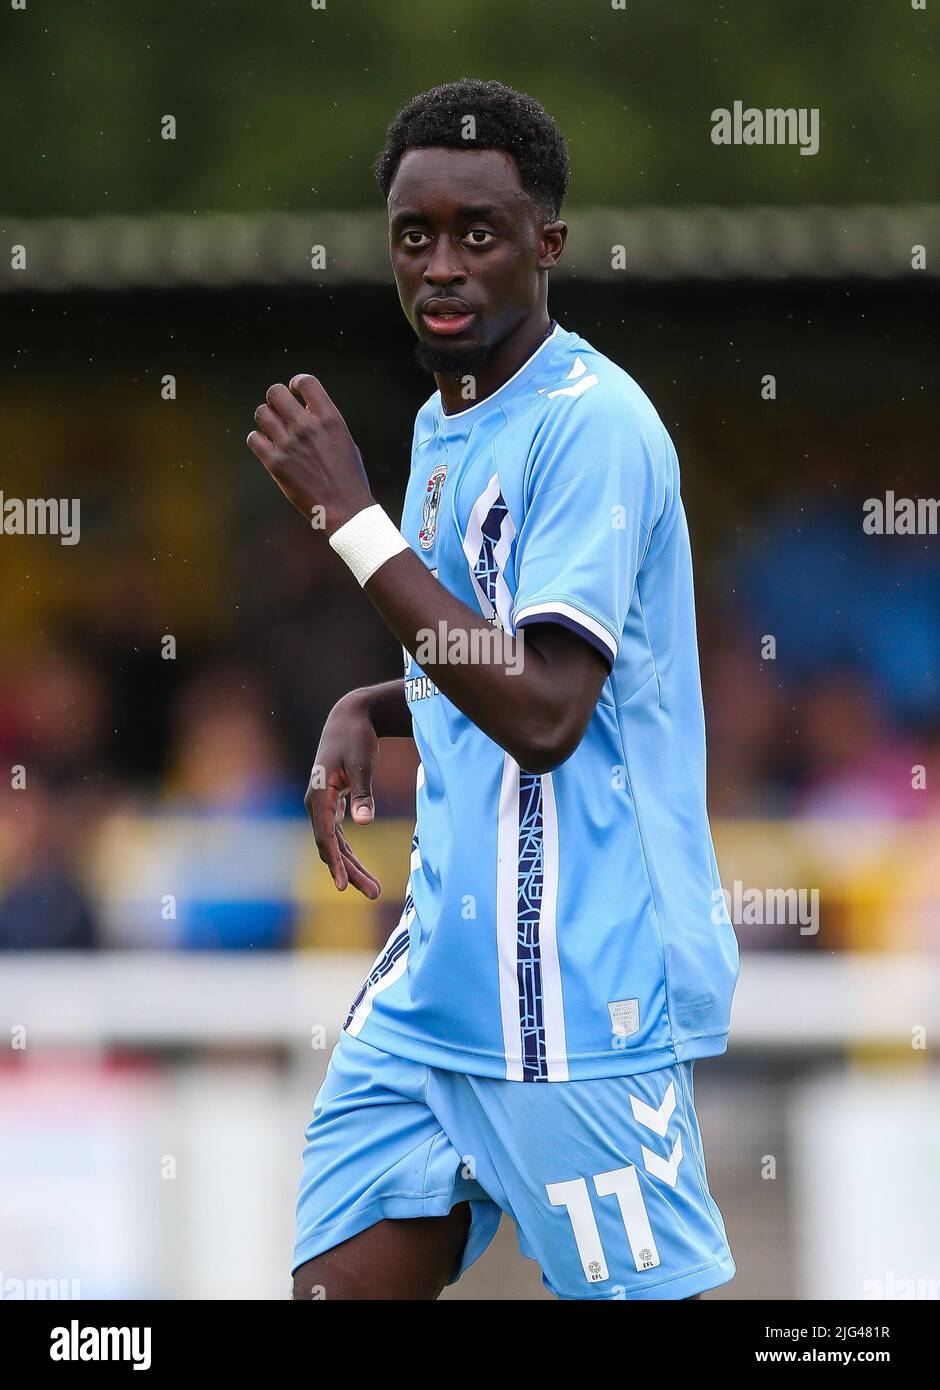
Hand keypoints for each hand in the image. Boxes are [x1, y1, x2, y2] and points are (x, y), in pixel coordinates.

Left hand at [247, 374, 373, 534]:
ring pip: (261, 413)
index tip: (294, 390)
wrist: (344, 509)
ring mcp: (289, 444)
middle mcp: (308, 427)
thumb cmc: (348, 476)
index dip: (296, 382)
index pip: (306, 382)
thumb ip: (325, 421)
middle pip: (276, 393)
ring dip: (266, 418)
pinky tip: (267, 446)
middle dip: (275, 398)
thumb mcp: (345, 441)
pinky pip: (254, 438)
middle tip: (280, 410)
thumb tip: (305, 407)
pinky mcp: (275, 463)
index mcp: (330, 419)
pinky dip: (258, 440)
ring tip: (273, 429)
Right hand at [305, 691, 381, 897]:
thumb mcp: (362, 764)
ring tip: (374, 888)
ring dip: (352, 866)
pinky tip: (361, 869)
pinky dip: (349, 852)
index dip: (334, 862)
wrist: (349, 718)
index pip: (325, 837)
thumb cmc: (356, 739)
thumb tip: (365, 823)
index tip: (342, 885)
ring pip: (335, 844)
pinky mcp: (333, 804)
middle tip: (373, 893)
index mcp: (319, 796)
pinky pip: (339, 836)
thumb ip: (364, 793)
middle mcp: (316, 804)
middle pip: (330, 846)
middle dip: (350, 871)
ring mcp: (323, 806)